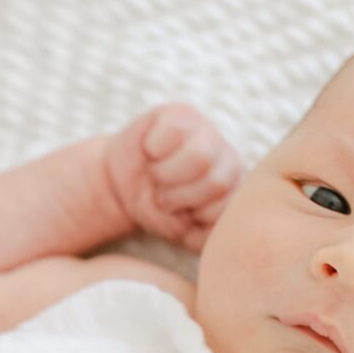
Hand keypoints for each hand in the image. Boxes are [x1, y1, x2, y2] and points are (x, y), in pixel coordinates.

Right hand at [102, 103, 240, 251]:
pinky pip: (172, 131)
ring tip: (156, 176)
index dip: (196, 216)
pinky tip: (150, 151)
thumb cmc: (155, 208)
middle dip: (179, 196)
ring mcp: (207, 132)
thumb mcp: (179, 231)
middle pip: (217, 181)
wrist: (119, 185)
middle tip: (163, 196)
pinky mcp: (181, 114)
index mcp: (234, 189)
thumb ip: (202, 238)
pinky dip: (153, 147)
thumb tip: (213, 234)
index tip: (180, 214)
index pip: (228, 208)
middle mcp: (227, 158)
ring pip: (201, 156)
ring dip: (166, 173)